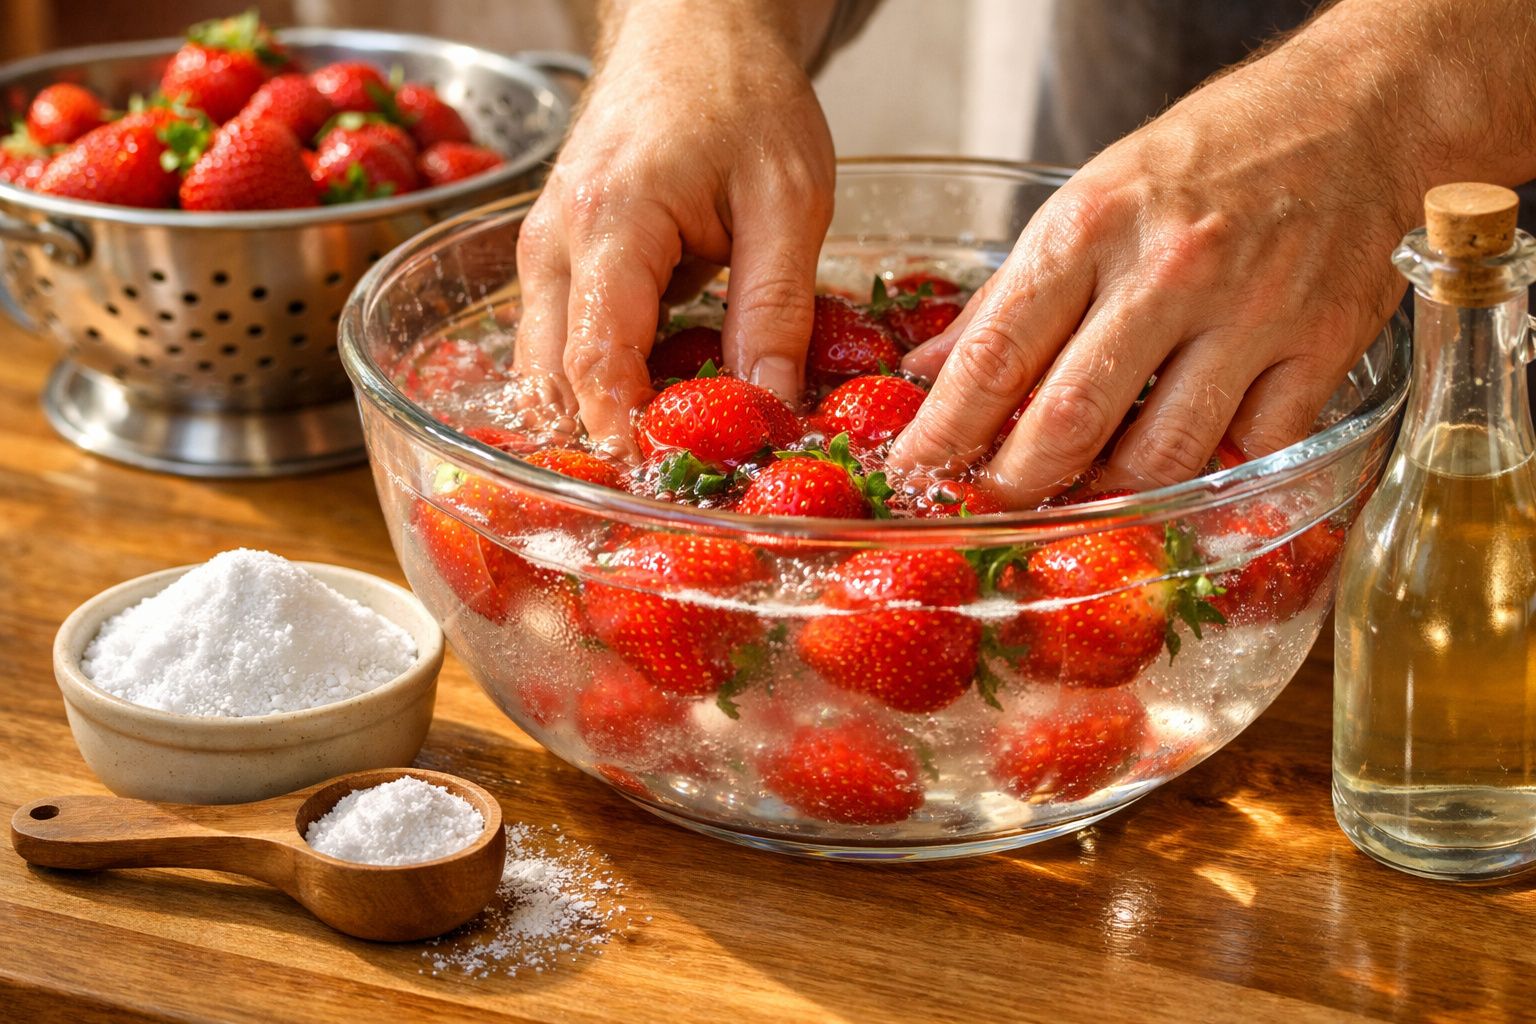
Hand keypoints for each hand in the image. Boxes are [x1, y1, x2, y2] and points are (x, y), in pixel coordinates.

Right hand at [514, 1, 835, 458]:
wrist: (693, 29)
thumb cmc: (741, 97)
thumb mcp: (789, 199)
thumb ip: (776, 307)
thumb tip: (770, 407)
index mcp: (609, 224)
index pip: (596, 363)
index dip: (629, 438)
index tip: (673, 490)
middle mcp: (553, 244)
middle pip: (554, 382)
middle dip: (609, 443)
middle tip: (680, 491)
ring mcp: (543, 253)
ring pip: (549, 371)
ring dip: (602, 416)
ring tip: (677, 451)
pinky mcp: (556, 260)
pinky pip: (564, 343)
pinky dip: (603, 383)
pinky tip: (664, 399)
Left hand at [887, 11, 1432, 504]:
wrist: (1361, 111)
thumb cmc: (1212, 156)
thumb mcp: (1092, 197)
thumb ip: (1012, 294)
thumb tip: (933, 368)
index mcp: (1092, 226)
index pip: (995, 353)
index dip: (944, 431)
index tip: (913, 474)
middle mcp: (1169, 271)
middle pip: (1068, 420)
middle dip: (1015, 484)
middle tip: (990, 507)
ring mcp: (1252, 313)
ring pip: (1160, 455)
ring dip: (1108, 494)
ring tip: (1080, 494)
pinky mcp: (1322, 348)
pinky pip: (1250, 451)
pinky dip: (1210, 476)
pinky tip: (1183, 467)